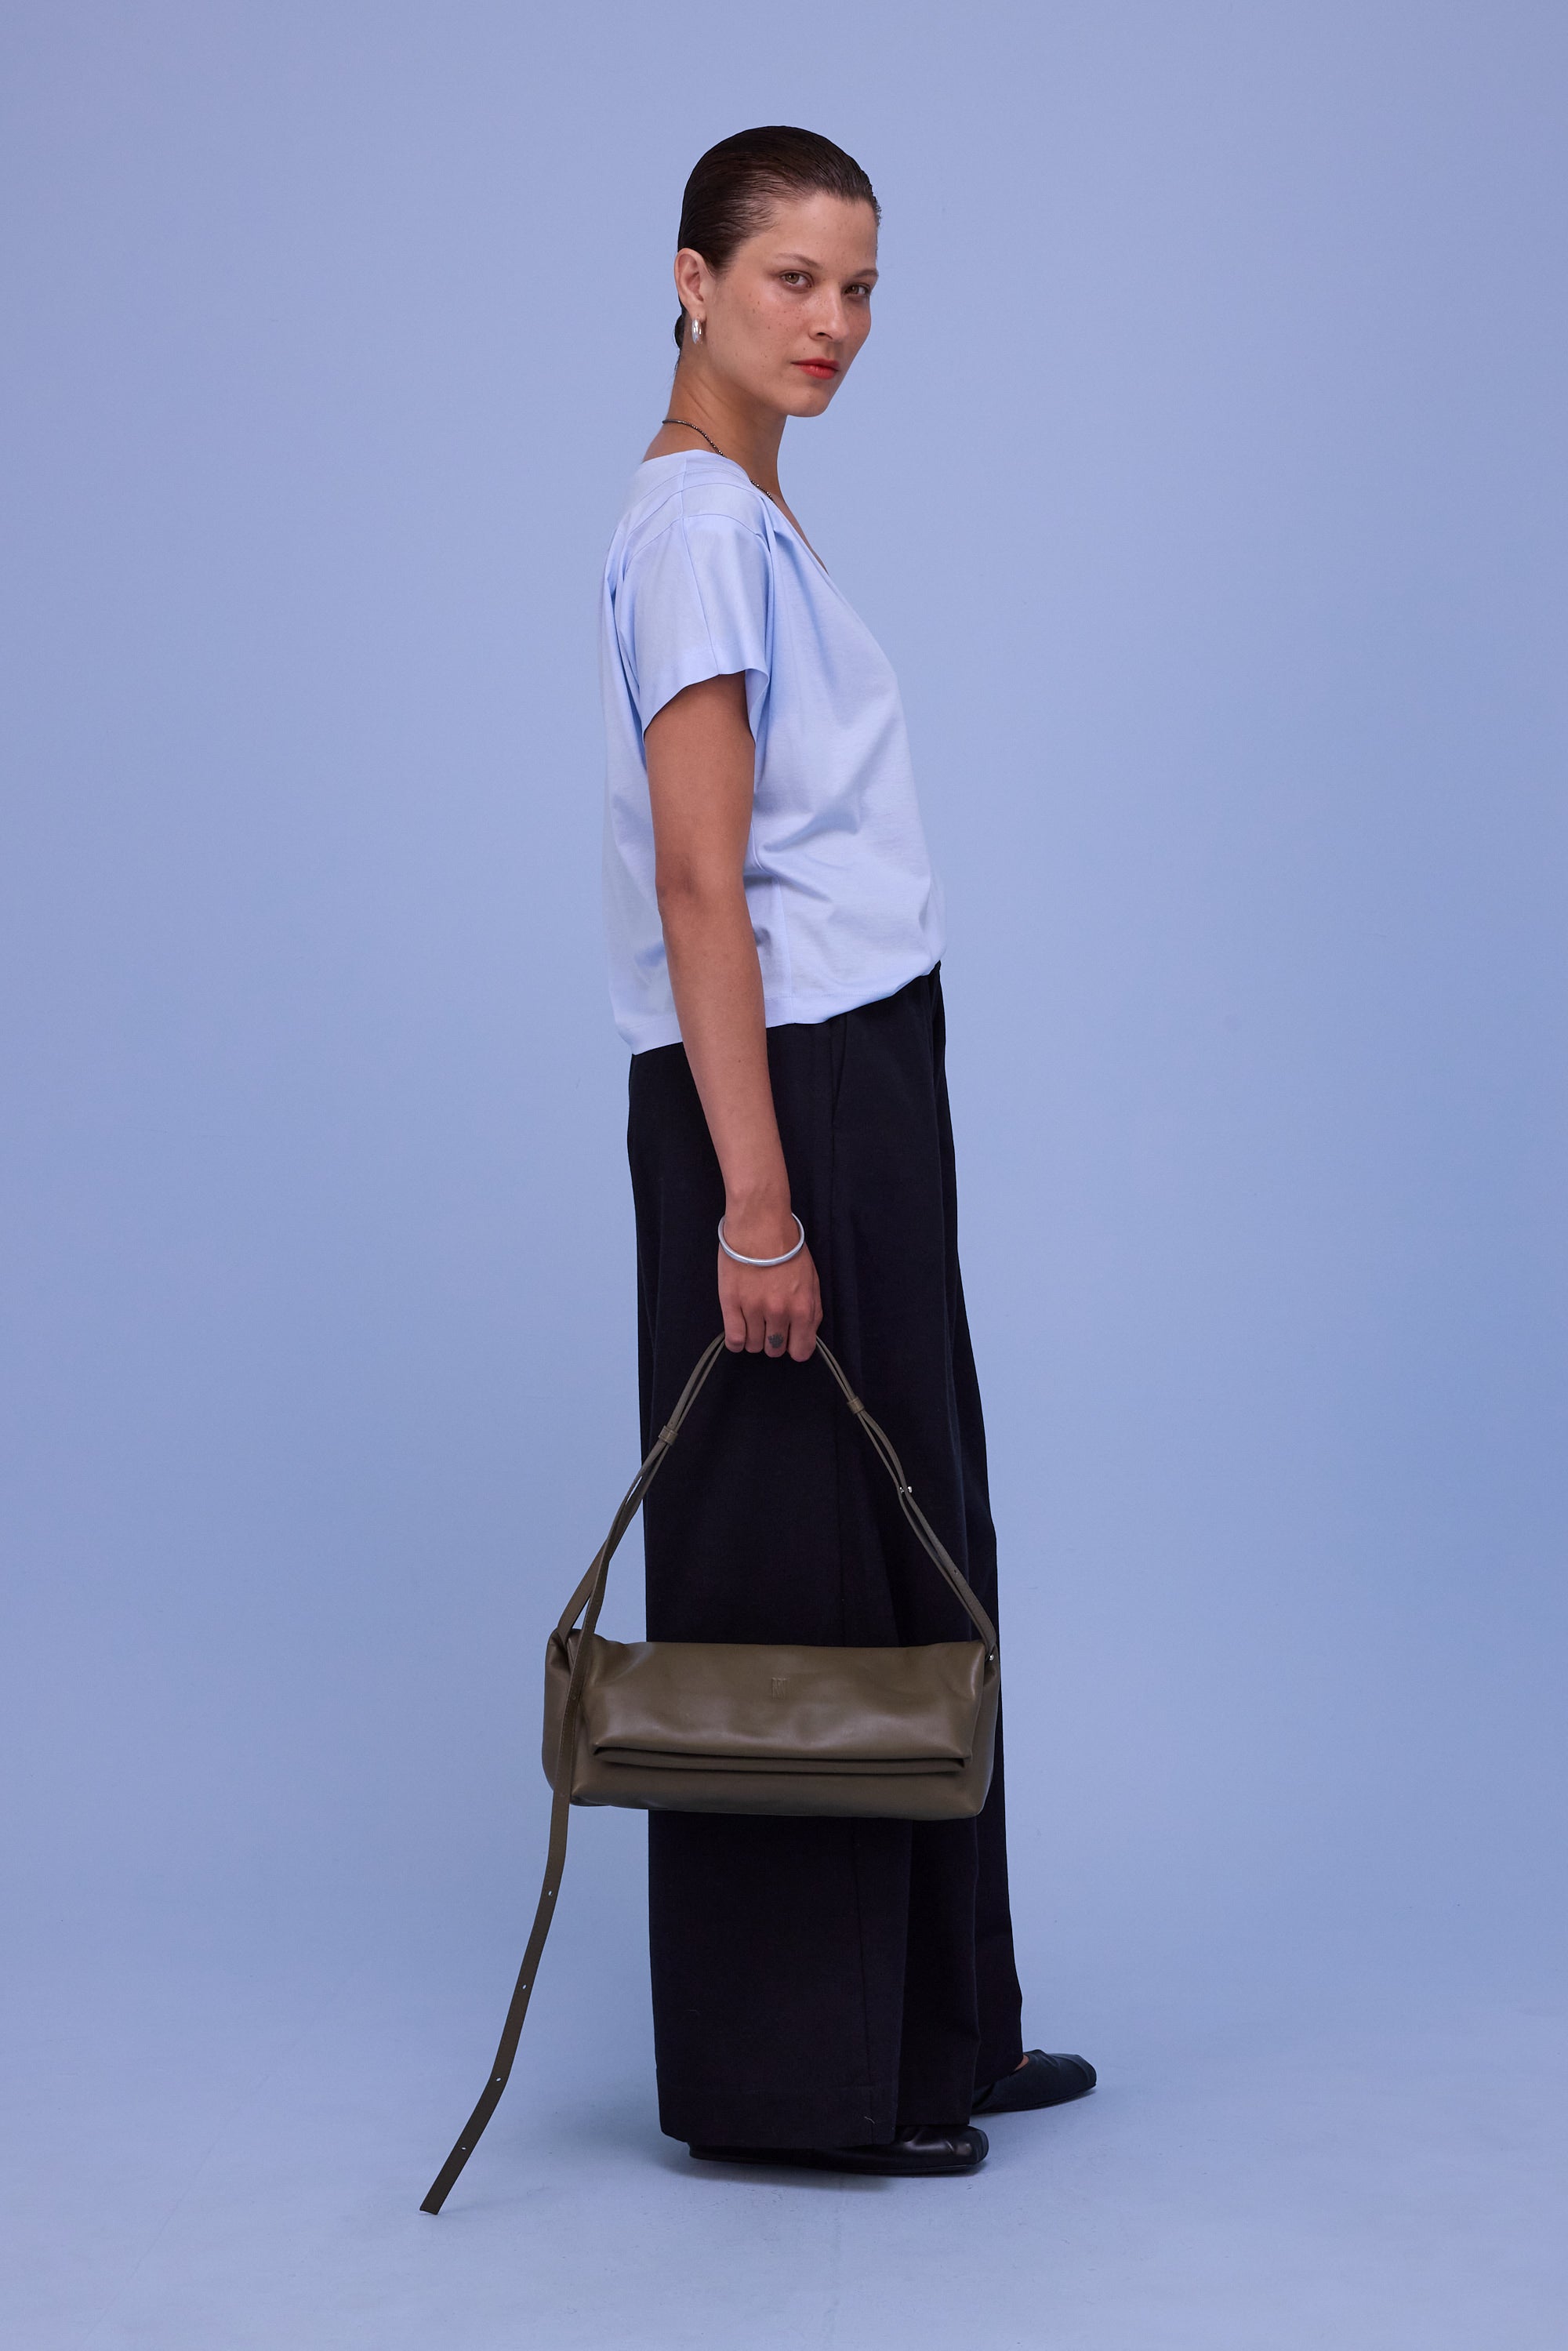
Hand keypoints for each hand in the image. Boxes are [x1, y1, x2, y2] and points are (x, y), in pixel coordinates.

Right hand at [718, 1215, 821, 1361]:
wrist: (759, 1225)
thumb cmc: (788, 1248)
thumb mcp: (811, 1279)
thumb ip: (812, 1310)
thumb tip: (805, 1335)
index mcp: (803, 1308)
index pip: (801, 1351)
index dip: (795, 1347)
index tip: (789, 1338)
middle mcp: (779, 1313)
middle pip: (775, 1350)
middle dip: (773, 1341)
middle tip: (769, 1323)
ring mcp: (753, 1310)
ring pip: (753, 1346)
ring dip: (754, 1337)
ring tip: (753, 1319)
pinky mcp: (731, 1304)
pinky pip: (734, 1340)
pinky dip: (736, 1341)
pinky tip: (739, 1329)